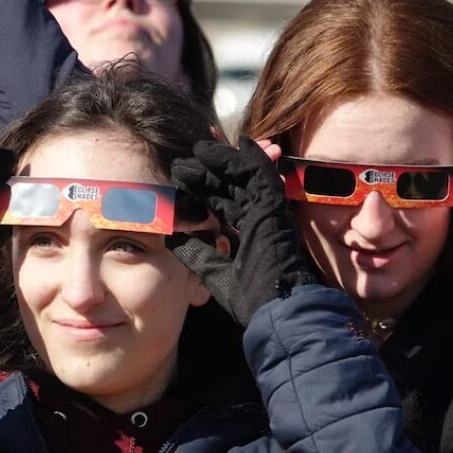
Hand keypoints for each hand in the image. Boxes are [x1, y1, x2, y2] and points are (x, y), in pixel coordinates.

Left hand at [168, 138, 317, 324]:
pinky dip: (253, 158)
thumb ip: (196, 253)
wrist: (279, 309)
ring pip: (246, 175)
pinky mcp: (275, 207)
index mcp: (245, 231)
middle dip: (210, 168)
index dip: (204, 187)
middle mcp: (257, 217)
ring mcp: (267, 211)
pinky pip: (264, 176)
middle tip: (186, 157)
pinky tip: (240, 143)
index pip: (222, 201)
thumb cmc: (252, 298)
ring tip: (202, 147)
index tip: (182, 175)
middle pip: (232, 184)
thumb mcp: (213, 271)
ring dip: (224, 159)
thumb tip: (173, 237)